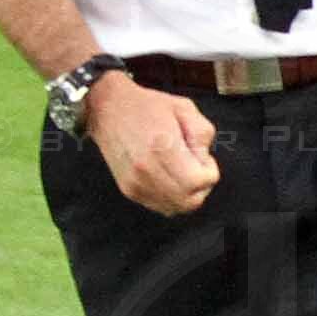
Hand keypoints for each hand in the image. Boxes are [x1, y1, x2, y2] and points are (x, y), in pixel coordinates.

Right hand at [85, 73, 221, 216]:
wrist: (107, 109)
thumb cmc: (146, 106)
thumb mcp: (184, 108)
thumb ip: (202, 134)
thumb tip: (204, 159)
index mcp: (162, 148)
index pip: (199, 181)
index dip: (209, 170)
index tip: (201, 156)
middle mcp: (147, 171)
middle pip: (191, 201)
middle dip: (201, 186)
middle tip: (195, 166)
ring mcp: (136, 184)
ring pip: (176, 208)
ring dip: (187, 194)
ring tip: (181, 171)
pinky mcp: (129, 190)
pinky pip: (160, 207)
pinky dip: (171, 197)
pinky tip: (168, 177)